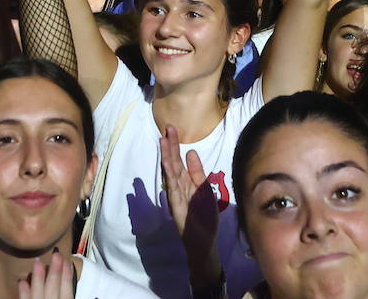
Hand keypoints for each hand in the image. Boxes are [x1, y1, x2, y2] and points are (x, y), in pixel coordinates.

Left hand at [18, 250, 74, 298]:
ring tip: (38, 263)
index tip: (67, 261)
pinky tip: (22, 282)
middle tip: (56, 255)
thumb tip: (68, 276)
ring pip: (38, 294)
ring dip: (38, 279)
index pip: (67, 293)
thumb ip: (65, 293)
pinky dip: (24, 293)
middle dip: (55, 272)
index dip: (67, 277)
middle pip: (53, 290)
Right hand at [159, 125, 221, 282]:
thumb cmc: (204, 215)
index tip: (172, 129)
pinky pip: (173, 187)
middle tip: (167, 128)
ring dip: (167, 157)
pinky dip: (169, 175)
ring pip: (170, 172)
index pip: (179, 160)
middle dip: (170, 146)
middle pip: (173, 162)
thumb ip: (197, 172)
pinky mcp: (176, 205)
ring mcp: (176, 195)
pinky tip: (167, 164)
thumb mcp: (204, 189)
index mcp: (186, 182)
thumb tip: (190, 152)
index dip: (176, 145)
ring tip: (163, 141)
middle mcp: (179, 186)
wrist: (204, 239)